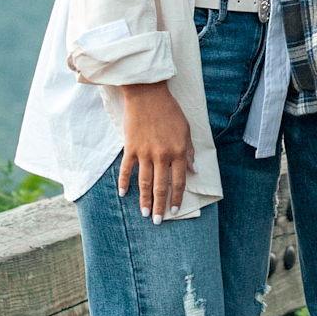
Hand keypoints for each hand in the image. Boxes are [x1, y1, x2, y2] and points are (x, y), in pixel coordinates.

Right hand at [117, 82, 194, 220]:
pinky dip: (124, 182)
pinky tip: (123, 194)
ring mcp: (145, 152)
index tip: (175, 211)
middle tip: (158, 221)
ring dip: (144, 200)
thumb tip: (193, 170)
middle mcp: (162, 155)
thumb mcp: (186, 129)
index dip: (177, 198)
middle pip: (160, 187)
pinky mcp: (131, 147)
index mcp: (178, 151)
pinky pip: (127, 169)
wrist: (148, 94)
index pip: (178, 181)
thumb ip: (188, 151)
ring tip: (144, 213)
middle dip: (160, 206)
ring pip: (144, 182)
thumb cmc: (170, 110)